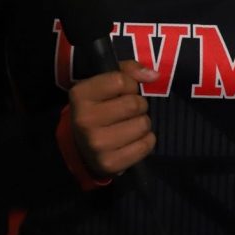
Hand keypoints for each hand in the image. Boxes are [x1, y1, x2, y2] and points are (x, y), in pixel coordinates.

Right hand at [68, 60, 157, 177]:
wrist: (81, 147)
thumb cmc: (99, 108)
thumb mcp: (105, 83)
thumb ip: (128, 71)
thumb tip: (153, 76)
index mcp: (81, 95)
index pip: (120, 81)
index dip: (130, 84)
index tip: (125, 91)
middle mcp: (85, 119)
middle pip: (134, 104)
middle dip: (139, 105)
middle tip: (130, 110)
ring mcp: (96, 144)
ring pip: (143, 125)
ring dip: (143, 123)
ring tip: (130, 124)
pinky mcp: (109, 163)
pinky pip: (145, 146)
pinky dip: (146, 141)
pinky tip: (133, 139)